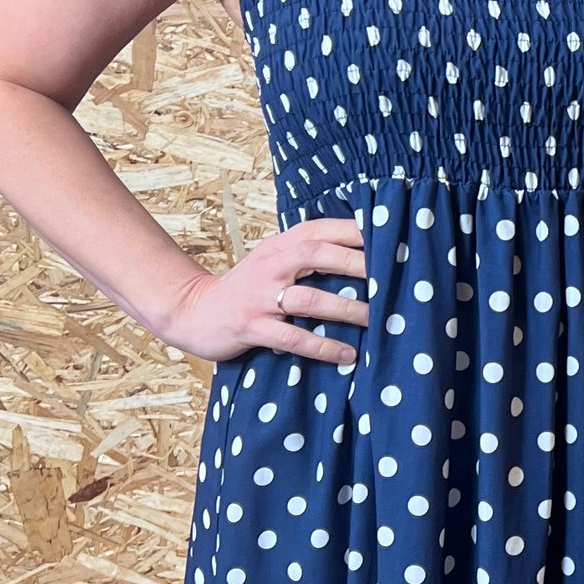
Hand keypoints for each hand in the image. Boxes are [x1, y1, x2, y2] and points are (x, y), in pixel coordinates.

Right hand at [157, 216, 370, 365]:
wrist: (193, 311)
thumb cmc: (246, 288)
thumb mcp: (273, 262)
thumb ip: (308, 256)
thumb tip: (362, 256)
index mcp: (279, 246)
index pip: (320, 230)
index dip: (354, 231)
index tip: (390, 236)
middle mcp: (271, 266)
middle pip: (317, 255)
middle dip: (356, 263)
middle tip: (391, 274)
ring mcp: (260, 297)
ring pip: (308, 299)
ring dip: (345, 308)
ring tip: (377, 318)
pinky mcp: (251, 327)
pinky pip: (292, 337)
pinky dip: (322, 346)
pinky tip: (347, 353)